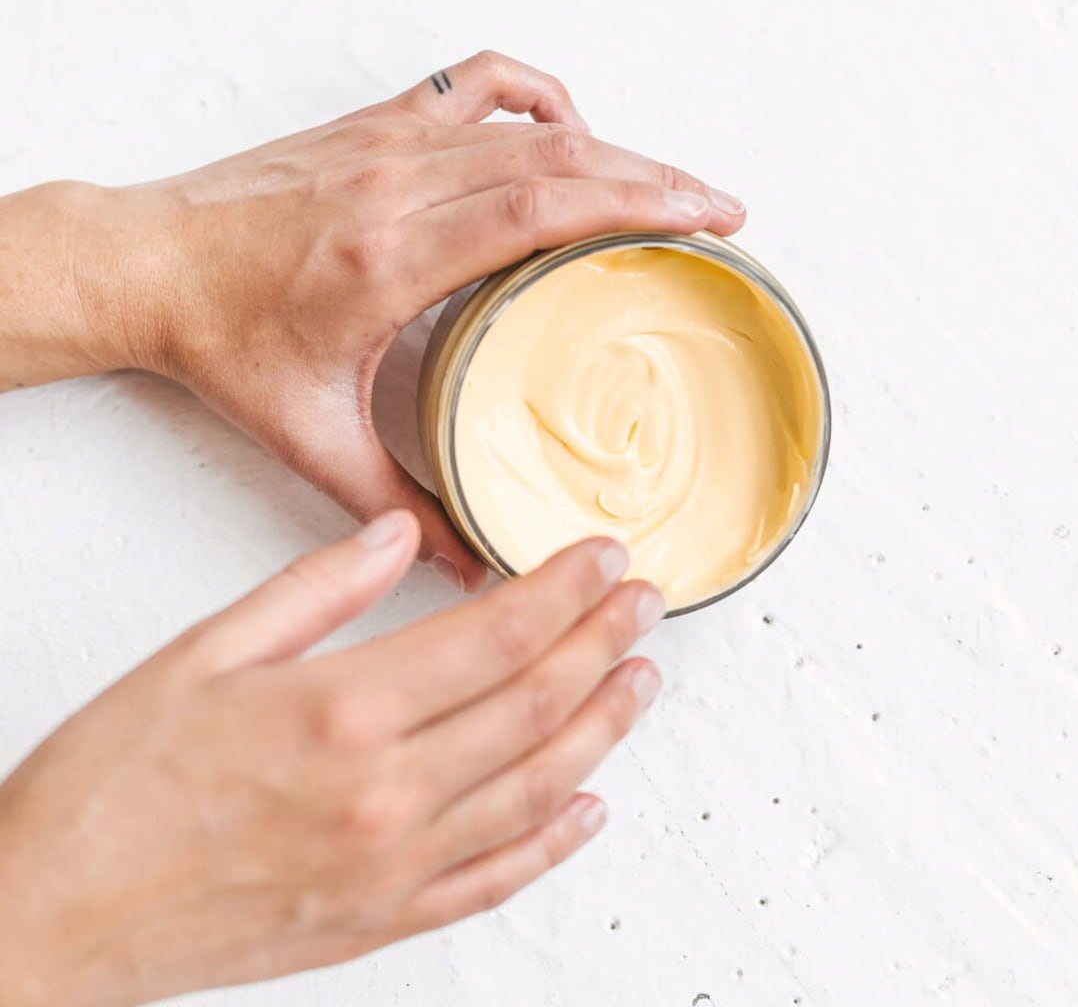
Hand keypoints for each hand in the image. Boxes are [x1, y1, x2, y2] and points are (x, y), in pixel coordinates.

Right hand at [0, 511, 664, 1006]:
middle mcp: (384, 792)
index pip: (496, 635)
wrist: (49, 914)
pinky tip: (589, 806)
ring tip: (640, 681)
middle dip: (603, 644)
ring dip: (602, 728)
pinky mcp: (381, 918)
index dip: (566, 590)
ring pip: (537, 788)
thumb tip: (398, 535)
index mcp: (341, 710)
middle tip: (643, 604)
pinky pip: (495, 879)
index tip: (604, 558)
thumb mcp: (203, 653)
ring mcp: (391, 865)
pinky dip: (554, 840)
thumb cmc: (112, 783)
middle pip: (535, 704)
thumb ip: (315, 588)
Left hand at [63, 50, 745, 588]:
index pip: (538, 210)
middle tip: (718, 209)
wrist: (148, 265)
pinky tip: (565, 128)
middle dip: (654, 178)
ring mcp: (384, 145)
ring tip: (667, 180)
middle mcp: (393, 186)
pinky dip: (536, 97)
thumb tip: (466, 566)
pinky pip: (474, 84)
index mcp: (387, 259)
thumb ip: (396, 506)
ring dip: (611, 145)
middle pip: (556, 158)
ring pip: (525, 122)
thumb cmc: (221, 342)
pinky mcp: (372, 127)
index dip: (636, 205)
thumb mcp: (310, 440)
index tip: (703, 219)